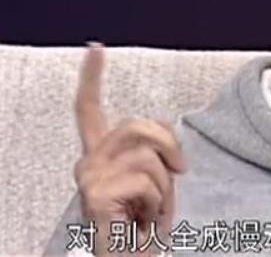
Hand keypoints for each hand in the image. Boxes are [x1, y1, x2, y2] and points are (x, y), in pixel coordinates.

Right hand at [74, 42, 186, 255]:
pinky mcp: (96, 193)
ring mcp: (88, 178)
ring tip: (153, 209)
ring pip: (148, 153)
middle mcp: (87, 162)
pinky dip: (159, 201)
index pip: (89, 109)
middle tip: (176, 174)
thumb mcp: (154, 180)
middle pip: (139, 124)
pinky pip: (148, 179)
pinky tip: (144, 220)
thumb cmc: (143, 227)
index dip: (92, 77)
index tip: (96, 48)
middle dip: (169, 146)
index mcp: (100, 155)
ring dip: (165, 184)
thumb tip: (167, 137)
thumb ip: (152, 151)